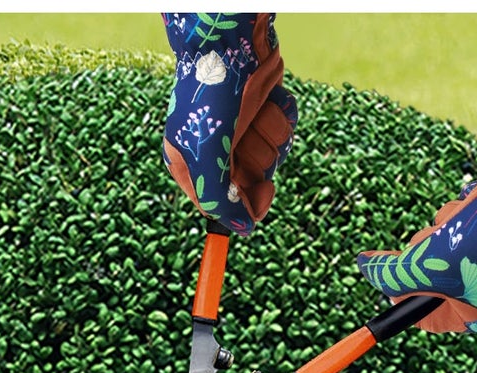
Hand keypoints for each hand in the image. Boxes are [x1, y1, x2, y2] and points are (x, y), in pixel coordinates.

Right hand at [162, 12, 296, 235]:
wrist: (232, 38)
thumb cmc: (212, 93)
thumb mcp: (207, 153)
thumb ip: (221, 199)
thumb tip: (243, 230)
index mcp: (191, 162)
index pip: (224, 206)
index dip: (248, 205)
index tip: (264, 194)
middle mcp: (215, 148)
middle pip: (253, 182)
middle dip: (259, 159)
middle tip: (248, 134)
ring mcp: (240, 128)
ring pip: (273, 155)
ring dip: (271, 132)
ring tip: (255, 107)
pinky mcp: (262, 110)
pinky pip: (285, 130)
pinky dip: (282, 114)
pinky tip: (268, 96)